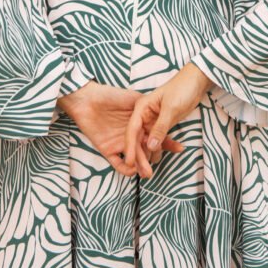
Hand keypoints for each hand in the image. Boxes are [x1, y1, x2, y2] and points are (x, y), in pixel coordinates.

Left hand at [57, 81, 184, 176]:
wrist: (87, 99)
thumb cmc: (110, 95)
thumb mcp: (133, 98)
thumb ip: (147, 108)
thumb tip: (162, 114)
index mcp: (140, 124)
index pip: (155, 135)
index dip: (167, 141)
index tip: (179, 148)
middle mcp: (132, 136)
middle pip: (146, 149)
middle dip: (153, 157)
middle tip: (158, 162)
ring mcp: (120, 144)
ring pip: (134, 158)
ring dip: (141, 165)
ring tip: (147, 172)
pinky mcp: (107, 150)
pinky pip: (117, 163)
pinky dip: (124, 169)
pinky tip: (131, 171)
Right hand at [123, 63, 213, 174]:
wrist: (196, 81)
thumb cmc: (182, 89)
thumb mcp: (171, 108)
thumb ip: (160, 127)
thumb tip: (150, 146)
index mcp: (141, 107)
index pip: (132, 130)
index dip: (130, 147)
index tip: (130, 163)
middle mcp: (144, 114)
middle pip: (138, 138)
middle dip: (140, 156)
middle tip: (145, 174)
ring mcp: (153, 120)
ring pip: (146, 141)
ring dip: (148, 155)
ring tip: (150, 172)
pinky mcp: (162, 124)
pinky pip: (158, 139)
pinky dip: (160, 149)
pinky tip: (162, 157)